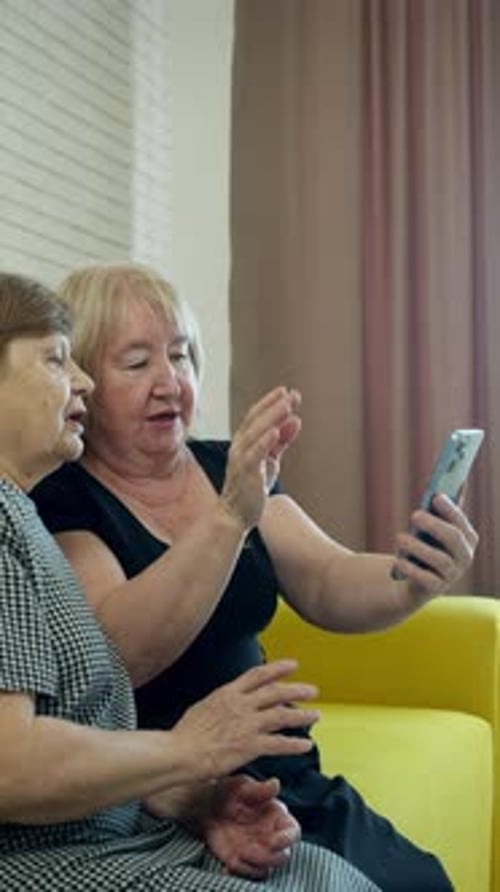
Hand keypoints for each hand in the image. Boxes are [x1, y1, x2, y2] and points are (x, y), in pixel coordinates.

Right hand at [168, 660, 318, 781]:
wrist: (179, 752)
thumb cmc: (184, 734)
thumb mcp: (203, 707)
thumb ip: (220, 703)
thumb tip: (227, 701)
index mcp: (228, 693)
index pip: (258, 675)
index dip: (278, 669)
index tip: (293, 665)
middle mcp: (241, 705)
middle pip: (276, 692)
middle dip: (297, 689)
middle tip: (312, 690)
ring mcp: (247, 725)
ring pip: (282, 715)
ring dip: (302, 715)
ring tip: (316, 715)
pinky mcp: (250, 746)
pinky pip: (279, 743)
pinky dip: (295, 744)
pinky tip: (306, 745)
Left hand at [204, 775, 299, 878]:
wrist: (207, 806)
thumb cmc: (230, 792)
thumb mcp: (241, 786)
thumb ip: (259, 789)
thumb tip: (275, 784)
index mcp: (276, 817)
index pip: (293, 832)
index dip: (287, 840)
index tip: (273, 842)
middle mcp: (271, 837)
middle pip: (282, 856)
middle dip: (268, 857)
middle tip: (248, 849)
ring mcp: (257, 851)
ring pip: (267, 868)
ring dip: (254, 865)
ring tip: (237, 855)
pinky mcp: (243, 861)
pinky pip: (248, 873)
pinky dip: (240, 871)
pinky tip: (228, 864)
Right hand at [220, 387, 300, 530]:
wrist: (236, 514)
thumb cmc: (251, 487)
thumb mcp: (270, 459)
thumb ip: (281, 440)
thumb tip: (295, 420)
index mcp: (244, 441)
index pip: (256, 416)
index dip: (270, 402)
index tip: (286, 391)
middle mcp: (239, 446)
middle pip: (256, 419)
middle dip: (274, 405)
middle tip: (292, 394)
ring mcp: (240, 458)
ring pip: (256, 432)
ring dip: (272, 417)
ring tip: (287, 405)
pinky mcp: (245, 472)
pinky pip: (254, 453)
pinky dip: (264, 441)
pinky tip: (275, 431)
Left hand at [392, 494, 477, 594]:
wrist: (414, 581)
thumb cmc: (425, 547)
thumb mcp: (431, 531)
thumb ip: (437, 513)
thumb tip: (437, 491)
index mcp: (467, 539)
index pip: (461, 523)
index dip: (450, 509)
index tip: (436, 496)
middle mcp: (465, 557)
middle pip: (453, 538)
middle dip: (434, 525)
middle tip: (414, 515)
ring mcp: (452, 575)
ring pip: (441, 559)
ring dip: (418, 547)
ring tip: (399, 538)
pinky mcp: (436, 589)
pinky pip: (427, 579)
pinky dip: (412, 569)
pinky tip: (399, 561)